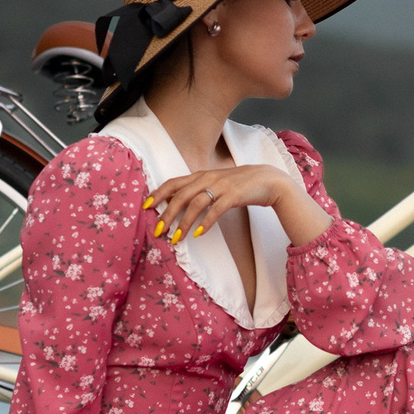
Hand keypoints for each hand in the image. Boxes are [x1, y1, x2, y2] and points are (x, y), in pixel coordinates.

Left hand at [143, 165, 330, 245]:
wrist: (268, 180)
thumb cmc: (240, 184)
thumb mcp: (216, 184)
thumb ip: (198, 190)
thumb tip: (178, 202)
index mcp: (200, 175)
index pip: (173, 182)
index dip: (158, 194)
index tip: (145, 206)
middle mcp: (207, 178)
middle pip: (180, 195)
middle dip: (166, 214)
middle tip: (158, 230)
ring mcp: (221, 186)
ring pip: (195, 204)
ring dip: (183, 222)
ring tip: (176, 238)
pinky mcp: (233, 195)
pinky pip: (216, 210)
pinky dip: (206, 222)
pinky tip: (199, 234)